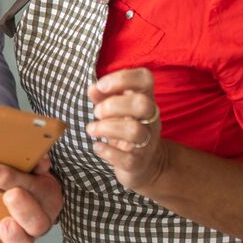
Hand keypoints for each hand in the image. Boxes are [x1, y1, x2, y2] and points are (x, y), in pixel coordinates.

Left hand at [86, 68, 168, 190]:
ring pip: (134, 131)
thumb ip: (103, 97)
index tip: (101, 86)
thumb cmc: (125, 129)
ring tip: (91, 129)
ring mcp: (147, 142)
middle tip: (97, 112)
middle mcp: (150, 119)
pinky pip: (127, 158)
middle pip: (142, 104)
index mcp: (145, 99)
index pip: (145, 78)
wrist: (144, 165)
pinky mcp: (138, 163)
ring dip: (106, 128)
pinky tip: (97, 147)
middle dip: (113, 105)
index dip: (123, 78)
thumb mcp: (115, 110)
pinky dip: (108, 152)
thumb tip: (92, 89)